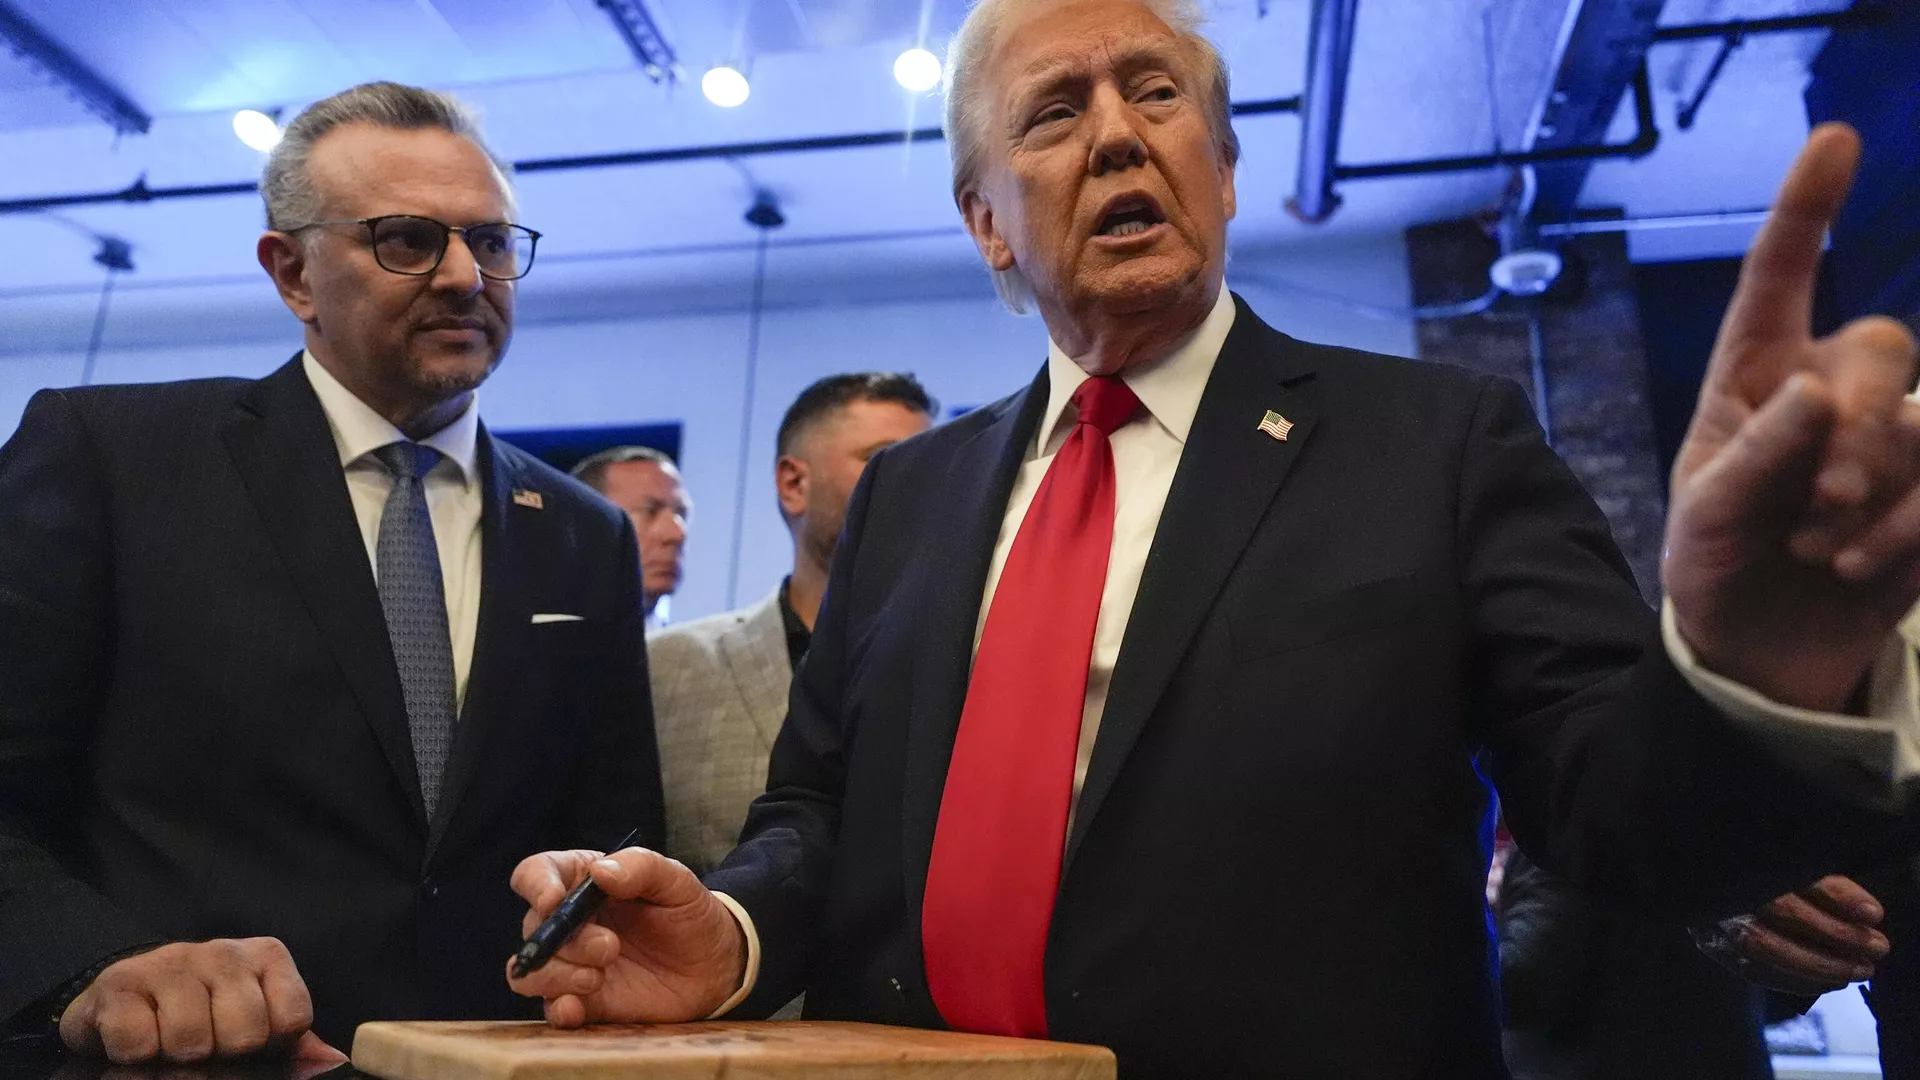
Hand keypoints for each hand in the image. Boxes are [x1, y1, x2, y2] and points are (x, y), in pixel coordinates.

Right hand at [57, 939, 323, 1064]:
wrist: (123, 1001)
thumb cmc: (202, 1015)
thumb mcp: (255, 1023)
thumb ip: (294, 1043)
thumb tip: (334, 1062)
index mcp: (266, 958)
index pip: (293, 1018)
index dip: (272, 1044)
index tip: (251, 1042)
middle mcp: (224, 951)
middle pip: (246, 1033)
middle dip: (224, 1052)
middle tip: (207, 1044)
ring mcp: (172, 961)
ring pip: (191, 1039)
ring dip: (178, 1056)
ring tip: (171, 1041)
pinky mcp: (121, 982)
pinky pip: (138, 1041)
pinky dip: (137, 1055)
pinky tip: (140, 1038)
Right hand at [505, 846, 746, 1026]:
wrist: (715, 966)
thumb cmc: (690, 914)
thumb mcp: (677, 881)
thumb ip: (641, 867)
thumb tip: (600, 872)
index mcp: (583, 881)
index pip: (535, 874)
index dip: (535, 885)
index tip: (554, 900)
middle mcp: (569, 923)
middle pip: (535, 928)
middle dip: (567, 941)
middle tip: (610, 947)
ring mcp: (572, 964)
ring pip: (532, 971)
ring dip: (558, 975)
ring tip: (598, 978)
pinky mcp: (583, 1001)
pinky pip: (551, 1008)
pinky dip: (558, 1009)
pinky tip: (576, 1007)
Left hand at [1665, 122, 1919, 711]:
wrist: (1754, 652)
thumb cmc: (1714, 566)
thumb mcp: (1708, 517)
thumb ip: (1758, 456)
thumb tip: (1817, 392)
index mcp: (1753, 379)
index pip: (1780, 280)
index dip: (1807, 209)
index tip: (1835, 139)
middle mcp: (1826, 393)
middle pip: (1884, 347)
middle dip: (1856, 426)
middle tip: (1816, 503)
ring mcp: (1884, 441)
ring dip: (1873, 491)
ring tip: (1816, 547)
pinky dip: (1907, 528)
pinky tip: (1857, 565)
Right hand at [1715, 875, 1889, 996]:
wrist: (1713, 885)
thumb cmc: (1767, 874)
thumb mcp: (1794, 866)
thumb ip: (1824, 882)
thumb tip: (1865, 914)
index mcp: (1752, 855)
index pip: (1794, 873)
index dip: (1835, 894)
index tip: (1873, 913)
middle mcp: (1729, 883)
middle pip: (1781, 910)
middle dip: (1835, 935)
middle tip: (1877, 948)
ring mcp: (1714, 915)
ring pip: (1763, 946)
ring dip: (1818, 965)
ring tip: (1858, 971)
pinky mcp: (1712, 943)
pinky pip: (1751, 969)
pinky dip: (1793, 981)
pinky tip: (1826, 982)